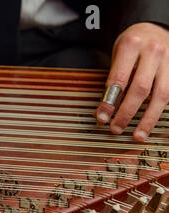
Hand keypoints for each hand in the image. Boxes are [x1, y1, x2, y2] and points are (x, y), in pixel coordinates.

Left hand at [95, 22, 168, 140]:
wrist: (156, 27)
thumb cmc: (133, 43)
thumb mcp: (119, 52)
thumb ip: (115, 76)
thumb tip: (107, 108)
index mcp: (132, 44)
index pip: (118, 79)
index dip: (109, 102)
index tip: (101, 117)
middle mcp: (153, 51)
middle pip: (140, 89)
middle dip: (126, 113)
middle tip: (115, 129)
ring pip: (161, 95)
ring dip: (148, 119)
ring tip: (137, 135)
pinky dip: (160, 111)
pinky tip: (151, 124)